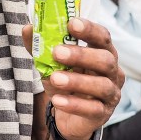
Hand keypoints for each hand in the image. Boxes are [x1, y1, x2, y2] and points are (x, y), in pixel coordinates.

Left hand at [23, 18, 123, 139]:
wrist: (67, 116)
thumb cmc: (65, 82)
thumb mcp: (51, 63)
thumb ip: (40, 45)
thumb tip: (28, 28)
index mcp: (102, 52)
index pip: (102, 36)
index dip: (89, 29)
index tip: (71, 23)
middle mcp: (112, 71)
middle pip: (105, 59)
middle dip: (81, 55)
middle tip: (57, 52)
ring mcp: (111, 93)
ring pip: (102, 85)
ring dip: (77, 80)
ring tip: (55, 78)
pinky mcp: (103, 114)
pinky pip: (93, 109)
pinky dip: (74, 104)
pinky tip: (58, 100)